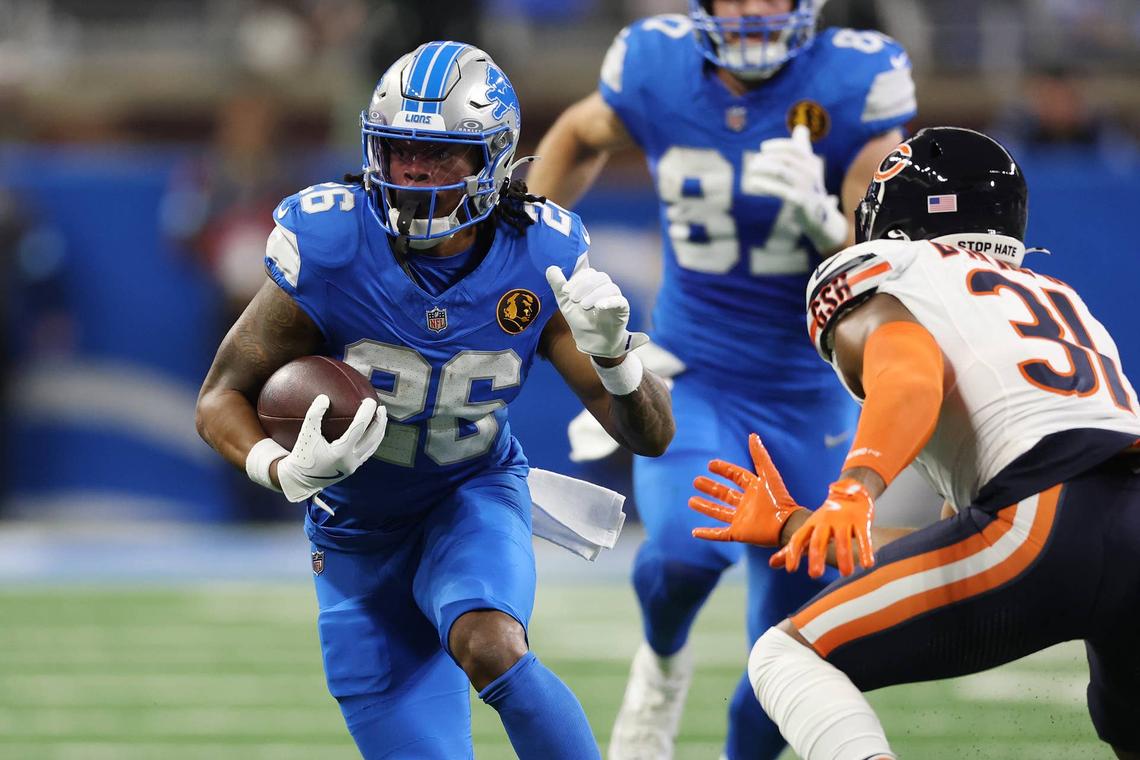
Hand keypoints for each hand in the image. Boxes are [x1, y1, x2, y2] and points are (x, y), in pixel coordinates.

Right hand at [275, 394, 386, 502]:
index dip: (366, 413)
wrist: (299, 481)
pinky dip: (373, 441)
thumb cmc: (302, 456)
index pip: (359, 428)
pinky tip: (372, 432)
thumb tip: (324, 398)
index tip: (370, 400)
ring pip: (373, 447)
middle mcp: (350, 460)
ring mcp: (353, 466)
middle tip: (381, 407)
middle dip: (379, 422)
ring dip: (379, 431)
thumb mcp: (306, 434)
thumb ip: (314, 415)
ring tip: (381, 418)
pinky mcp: (352, 468)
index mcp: (340, 452)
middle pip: (372, 438)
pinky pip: (367, 452)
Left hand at [546, 265, 648, 358]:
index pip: (588, 273)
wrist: (591, 341)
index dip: (576, 279)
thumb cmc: (580, 319)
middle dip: (585, 286)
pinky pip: (620, 301)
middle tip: (573, 299)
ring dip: (595, 294)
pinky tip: (599, 306)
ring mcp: (615, 298)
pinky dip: (610, 301)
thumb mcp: (565, 302)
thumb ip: (558, 285)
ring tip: (583, 306)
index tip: (565, 291)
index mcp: (593, 284)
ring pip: (610, 287)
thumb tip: (551, 268)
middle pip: (600, 277)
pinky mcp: (622, 310)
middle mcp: (606, 288)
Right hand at [689, 434, 806, 545]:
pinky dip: (707, 534)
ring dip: (705, 507)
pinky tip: (695, 532)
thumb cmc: (779, 499)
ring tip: (691, 501)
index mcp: (755, 489)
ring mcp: (742, 519)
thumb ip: (759, 455)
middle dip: (711, 488)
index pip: (737, 476)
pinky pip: (720, 534)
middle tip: (696, 481)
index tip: (710, 464)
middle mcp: (747, 504)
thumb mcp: (768, 474)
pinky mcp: (739, 533)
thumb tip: (752, 435)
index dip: (724, 470)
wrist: (786, 525)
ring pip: (719, 512)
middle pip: (725, 494)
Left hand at [741, 125, 847, 251]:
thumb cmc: (810, 187)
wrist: (819, 216)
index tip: (763, 147)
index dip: (777, 145)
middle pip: (785, 158)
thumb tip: (801, 127)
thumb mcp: (809, 167)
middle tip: (754, 162)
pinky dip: (764, 183)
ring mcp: (806, 186)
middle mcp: (811, 171)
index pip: (794, 147)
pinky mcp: (799, 200)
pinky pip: (778, 189)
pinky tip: (753, 181)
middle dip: (767, 158)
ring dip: (763, 168)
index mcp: (812, 162)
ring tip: (752, 169)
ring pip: (781, 171)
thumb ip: (804, 147)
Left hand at [770, 479, 874, 577]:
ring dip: (844, 557)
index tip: (791, 570)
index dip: (793, 553)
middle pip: (819, 539)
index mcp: (811, 524)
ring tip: (845, 574)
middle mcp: (825, 521)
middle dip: (816, 557)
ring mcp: (843, 520)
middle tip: (815, 575)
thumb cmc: (826, 518)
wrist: (851, 491)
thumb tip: (771, 564)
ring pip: (843, 539)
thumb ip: (792, 548)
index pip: (798, 538)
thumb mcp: (809, 529)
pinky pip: (863, 536)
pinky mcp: (861, 520)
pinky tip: (868, 565)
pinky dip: (866, 550)